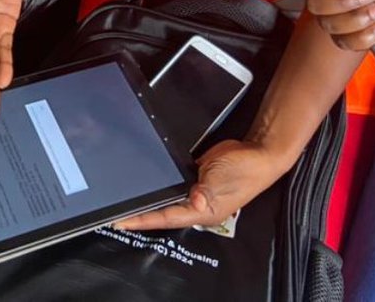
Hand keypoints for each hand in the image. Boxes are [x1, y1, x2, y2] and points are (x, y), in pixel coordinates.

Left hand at [113, 139, 285, 231]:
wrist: (257, 152)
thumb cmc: (243, 169)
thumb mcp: (220, 181)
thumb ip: (204, 192)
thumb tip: (193, 200)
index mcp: (202, 212)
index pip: (166, 218)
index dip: (143, 220)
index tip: (122, 221)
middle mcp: (197, 206)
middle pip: (164, 212)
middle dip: (142, 214)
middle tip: (117, 213)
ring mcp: (196, 193)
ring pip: (168, 200)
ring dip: (150, 200)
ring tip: (126, 201)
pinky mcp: (195, 179)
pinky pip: (174, 185)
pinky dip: (161, 185)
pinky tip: (147, 183)